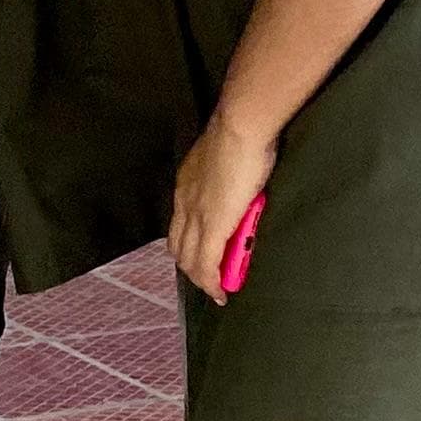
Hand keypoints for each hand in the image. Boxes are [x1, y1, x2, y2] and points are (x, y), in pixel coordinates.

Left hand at [168, 115, 277, 304]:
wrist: (240, 128)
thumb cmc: (241, 134)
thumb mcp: (227, 159)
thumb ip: (228, 175)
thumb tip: (242, 182)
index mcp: (186, 185)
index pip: (180, 224)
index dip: (190, 243)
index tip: (203, 255)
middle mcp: (184, 203)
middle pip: (178, 246)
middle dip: (192, 267)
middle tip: (211, 279)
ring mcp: (195, 216)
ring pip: (188, 259)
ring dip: (202, 278)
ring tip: (218, 288)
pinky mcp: (212, 227)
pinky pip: (206, 264)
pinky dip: (211, 282)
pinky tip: (221, 292)